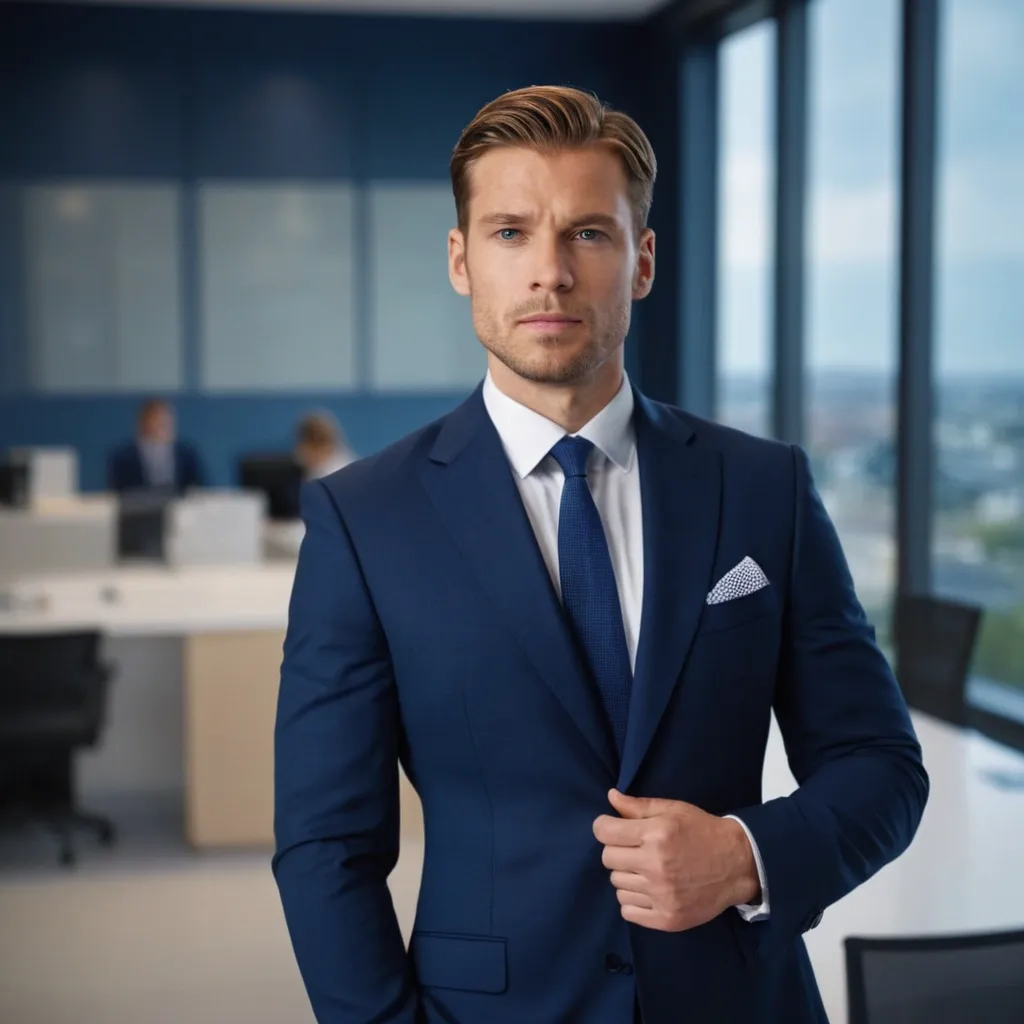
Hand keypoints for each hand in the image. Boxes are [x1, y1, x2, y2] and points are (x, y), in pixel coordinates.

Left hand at [593, 789, 760, 931]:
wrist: (737, 864)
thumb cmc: (702, 831)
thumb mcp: (673, 810)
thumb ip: (638, 806)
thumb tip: (610, 797)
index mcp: (655, 835)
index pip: (604, 833)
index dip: (604, 827)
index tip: (612, 828)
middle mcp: (655, 866)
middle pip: (607, 859)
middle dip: (616, 851)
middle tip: (635, 849)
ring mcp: (661, 895)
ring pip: (617, 884)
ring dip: (626, 875)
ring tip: (646, 870)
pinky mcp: (666, 918)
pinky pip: (628, 911)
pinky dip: (633, 900)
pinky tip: (648, 890)